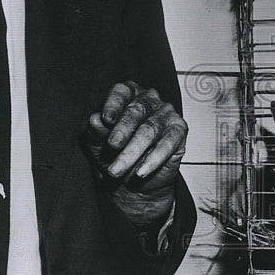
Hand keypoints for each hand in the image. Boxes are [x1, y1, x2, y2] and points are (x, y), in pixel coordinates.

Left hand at [86, 81, 187, 229]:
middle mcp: (149, 100)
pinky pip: (167, 143)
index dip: (114, 103)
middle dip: (122, 130)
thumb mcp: (98, 143)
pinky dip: (153, 159)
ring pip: (149, 130)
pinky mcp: (179, 131)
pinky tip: (141, 172)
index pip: (121, 92)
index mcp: (128, 96)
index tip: (106, 118)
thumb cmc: (114, 155)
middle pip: (136, 111)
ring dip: (132, 152)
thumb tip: (95, 120)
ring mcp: (166, 114)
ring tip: (116, 170)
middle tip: (112, 146)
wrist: (131, 183)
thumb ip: (96, 131)